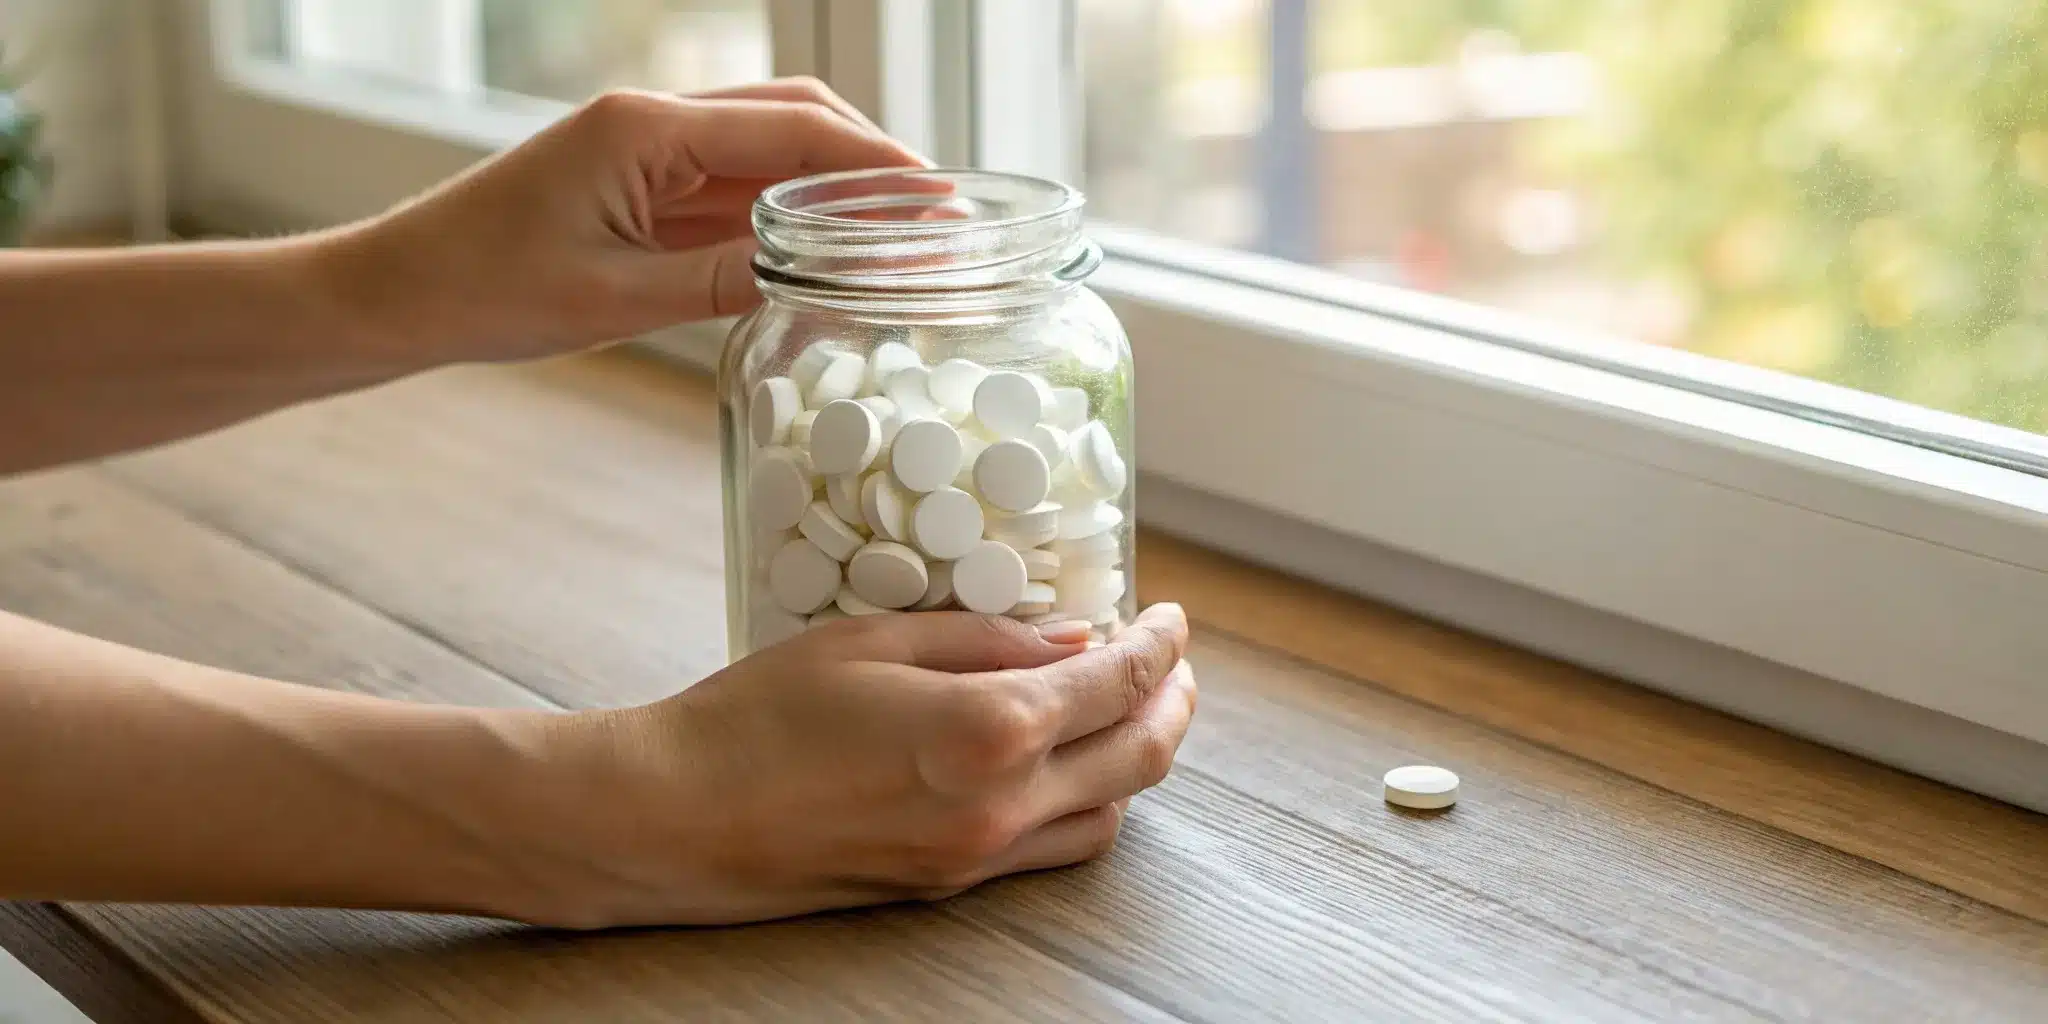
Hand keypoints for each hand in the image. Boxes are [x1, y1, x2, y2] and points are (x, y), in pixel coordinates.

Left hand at [332, 79, 927, 364]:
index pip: (796, 131)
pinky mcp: (639, 182)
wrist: (397, 292)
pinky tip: (826, 253)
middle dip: (873, 164)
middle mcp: (653, 121)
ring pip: (770, 150)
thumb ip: (726, 280)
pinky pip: (733, 186)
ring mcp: (647, 149)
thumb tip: (829, 277)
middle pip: (797, 118)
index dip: (879, 166)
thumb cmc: (483, 290)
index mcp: (646, 129)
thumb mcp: (617, 300)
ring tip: (898, 238)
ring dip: (836, 187)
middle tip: (936, 222)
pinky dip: (788, 212)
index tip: (941, 202)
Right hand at [521, 605, 1195, 928]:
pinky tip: (1071, 764)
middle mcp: (1001, 806)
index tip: (1169, 616)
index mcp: (988, 730)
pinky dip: (1091, 802)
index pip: (1117, 681)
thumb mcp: (871, 640)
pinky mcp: (950, 886)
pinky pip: (1057, 849)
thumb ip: (986, 639)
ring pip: (1111, 812)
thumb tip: (1072, 637)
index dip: (1158, 644)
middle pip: (1140, 755)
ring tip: (1131, 706)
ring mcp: (978, 856)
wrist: (676, 818)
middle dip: (1172, 701)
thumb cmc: (756, 717)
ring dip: (1139, 755)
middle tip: (1171, 661)